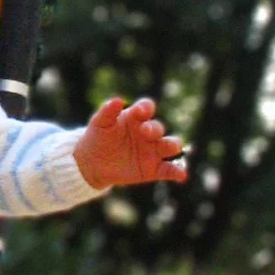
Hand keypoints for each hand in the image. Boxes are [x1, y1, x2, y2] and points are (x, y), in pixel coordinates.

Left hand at [73, 98, 187, 189]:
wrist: (93, 163)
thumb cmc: (98, 137)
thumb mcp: (99, 123)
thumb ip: (108, 111)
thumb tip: (118, 100)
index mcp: (136, 117)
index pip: (146, 108)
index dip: (146, 108)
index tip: (140, 111)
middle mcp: (149, 132)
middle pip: (158, 128)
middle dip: (155, 129)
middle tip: (146, 131)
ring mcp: (153, 150)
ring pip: (170, 146)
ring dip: (173, 145)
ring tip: (172, 147)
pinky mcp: (154, 169)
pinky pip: (169, 170)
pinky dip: (177, 171)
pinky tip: (181, 175)